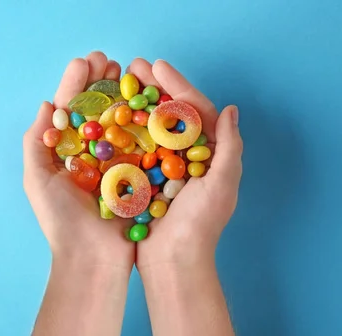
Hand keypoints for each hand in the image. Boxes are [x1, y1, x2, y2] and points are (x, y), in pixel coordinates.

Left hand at [23, 52, 133, 269]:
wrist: (93, 259)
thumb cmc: (61, 222)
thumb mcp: (37, 180)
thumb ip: (36, 142)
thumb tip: (47, 104)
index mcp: (66, 151)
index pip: (71, 109)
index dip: (77, 83)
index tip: (87, 61)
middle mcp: (92, 153)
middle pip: (98, 109)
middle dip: (104, 82)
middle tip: (112, 60)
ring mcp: (118, 162)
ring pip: (122, 121)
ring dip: (127, 95)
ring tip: (132, 73)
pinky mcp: (139, 174)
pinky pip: (144, 144)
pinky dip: (147, 122)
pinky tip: (152, 102)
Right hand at [131, 59, 243, 268]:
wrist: (173, 262)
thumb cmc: (201, 226)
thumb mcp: (221, 185)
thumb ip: (228, 147)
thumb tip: (231, 108)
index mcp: (210, 155)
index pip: (196, 111)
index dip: (178, 86)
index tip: (158, 66)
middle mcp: (188, 157)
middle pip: (171, 114)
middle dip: (153, 88)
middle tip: (132, 66)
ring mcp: (165, 167)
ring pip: (151, 128)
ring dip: (137, 103)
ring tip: (118, 82)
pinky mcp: (146, 180)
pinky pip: (136, 149)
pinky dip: (125, 131)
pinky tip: (110, 114)